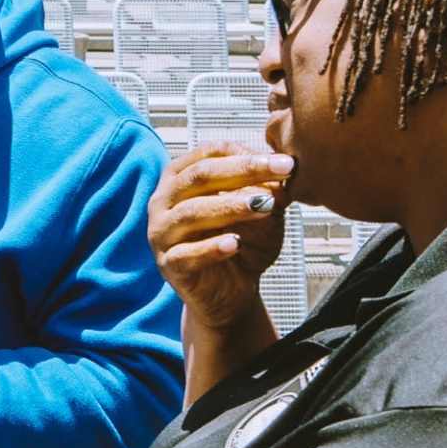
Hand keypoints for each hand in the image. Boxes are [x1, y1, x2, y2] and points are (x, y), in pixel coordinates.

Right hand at [152, 142, 291, 318]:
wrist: (231, 293)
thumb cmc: (242, 242)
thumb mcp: (260, 213)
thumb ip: (268, 190)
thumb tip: (284, 170)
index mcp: (180, 178)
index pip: (208, 154)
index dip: (245, 154)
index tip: (283, 161)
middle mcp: (163, 201)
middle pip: (200, 176)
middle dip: (243, 170)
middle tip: (280, 170)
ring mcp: (162, 233)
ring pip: (191, 212)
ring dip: (230, 206)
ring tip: (264, 204)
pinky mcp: (169, 265)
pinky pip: (187, 254)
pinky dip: (211, 248)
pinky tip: (235, 243)